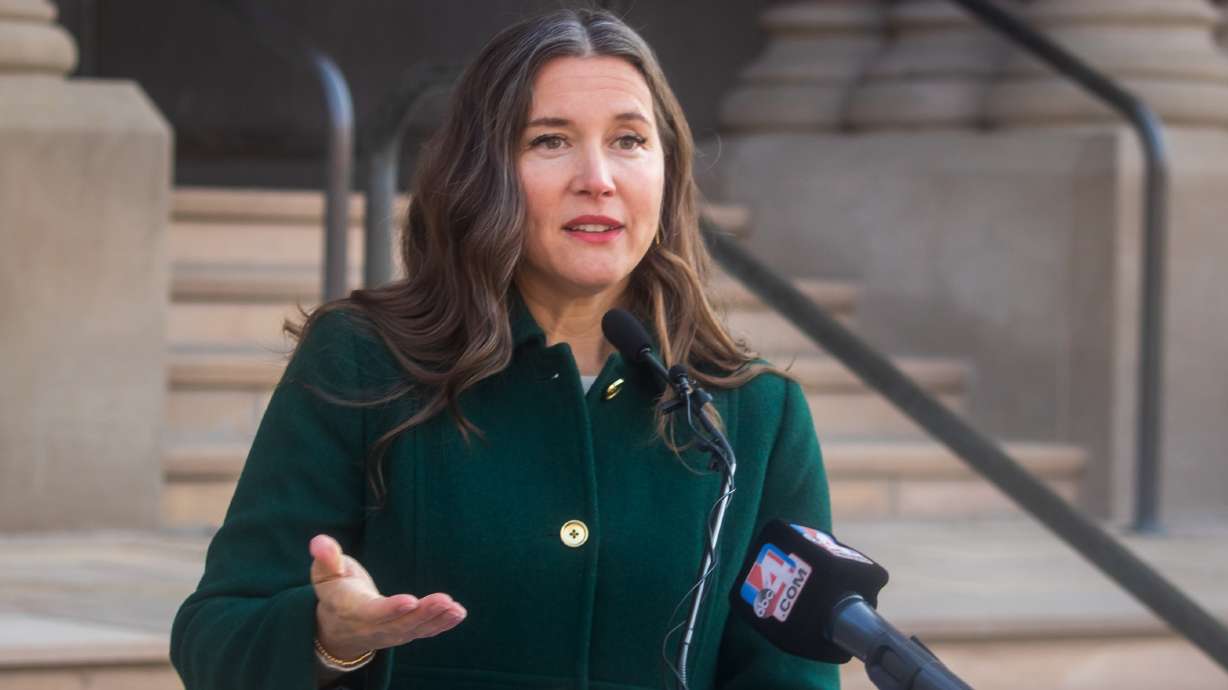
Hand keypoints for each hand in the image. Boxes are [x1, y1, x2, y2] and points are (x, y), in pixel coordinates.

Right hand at [309, 534, 466, 659]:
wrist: (337, 625)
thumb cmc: (334, 590)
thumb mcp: (324, 574)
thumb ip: (325, 558)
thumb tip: (319, 542)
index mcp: (350, 610)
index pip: (372, 612)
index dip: (390, 609)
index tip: (410, 600)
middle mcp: (371, 627)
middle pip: (399, 623)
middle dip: (423, 613)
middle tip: (445, 600)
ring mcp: (389, 633)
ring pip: (414, 630)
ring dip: (437, 620)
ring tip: (456, 609)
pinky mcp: (403, 633)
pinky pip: (423, 632)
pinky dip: (441, 625)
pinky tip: (458, 614)